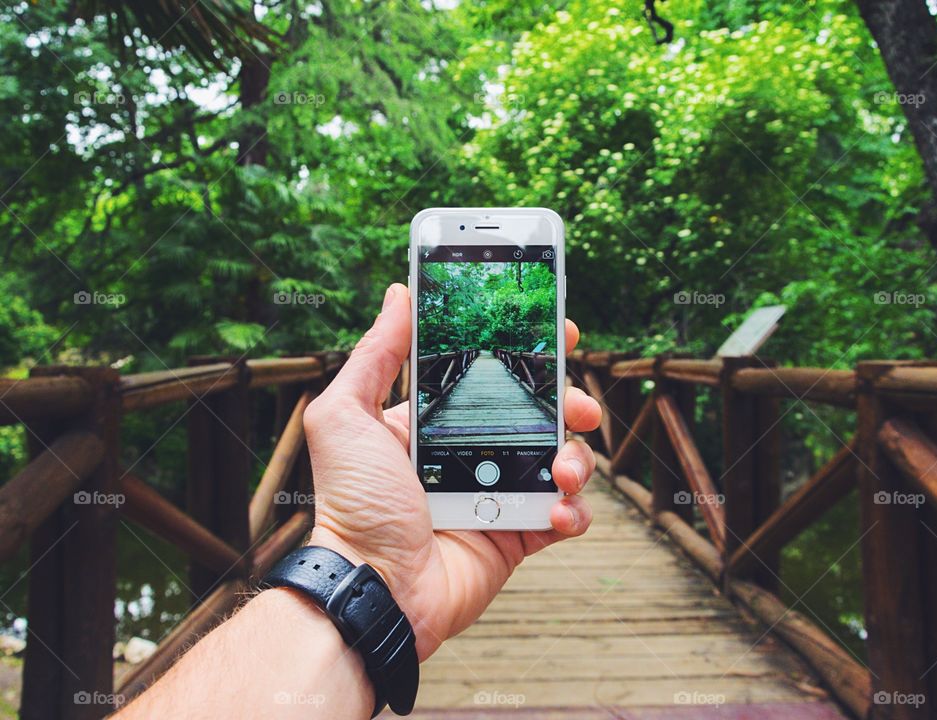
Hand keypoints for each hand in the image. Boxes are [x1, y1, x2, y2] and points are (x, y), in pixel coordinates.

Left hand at [302, 283, 601, 659]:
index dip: (528, 353)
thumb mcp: (346, 416)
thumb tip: (400, 294)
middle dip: (568, 402)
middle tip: (578, 406)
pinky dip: (573, 510)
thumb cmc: (353, 504)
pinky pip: (564, 514)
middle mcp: (471, 453)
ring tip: (561, 469)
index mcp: (436, 421)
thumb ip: (375, 355)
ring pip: (561, 460)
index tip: (558, 334)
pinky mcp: (518, 536)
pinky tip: (557, 510)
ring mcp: (498, 494)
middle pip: (538, 414)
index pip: (491, 374)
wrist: (374, 588)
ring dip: (576, 458)